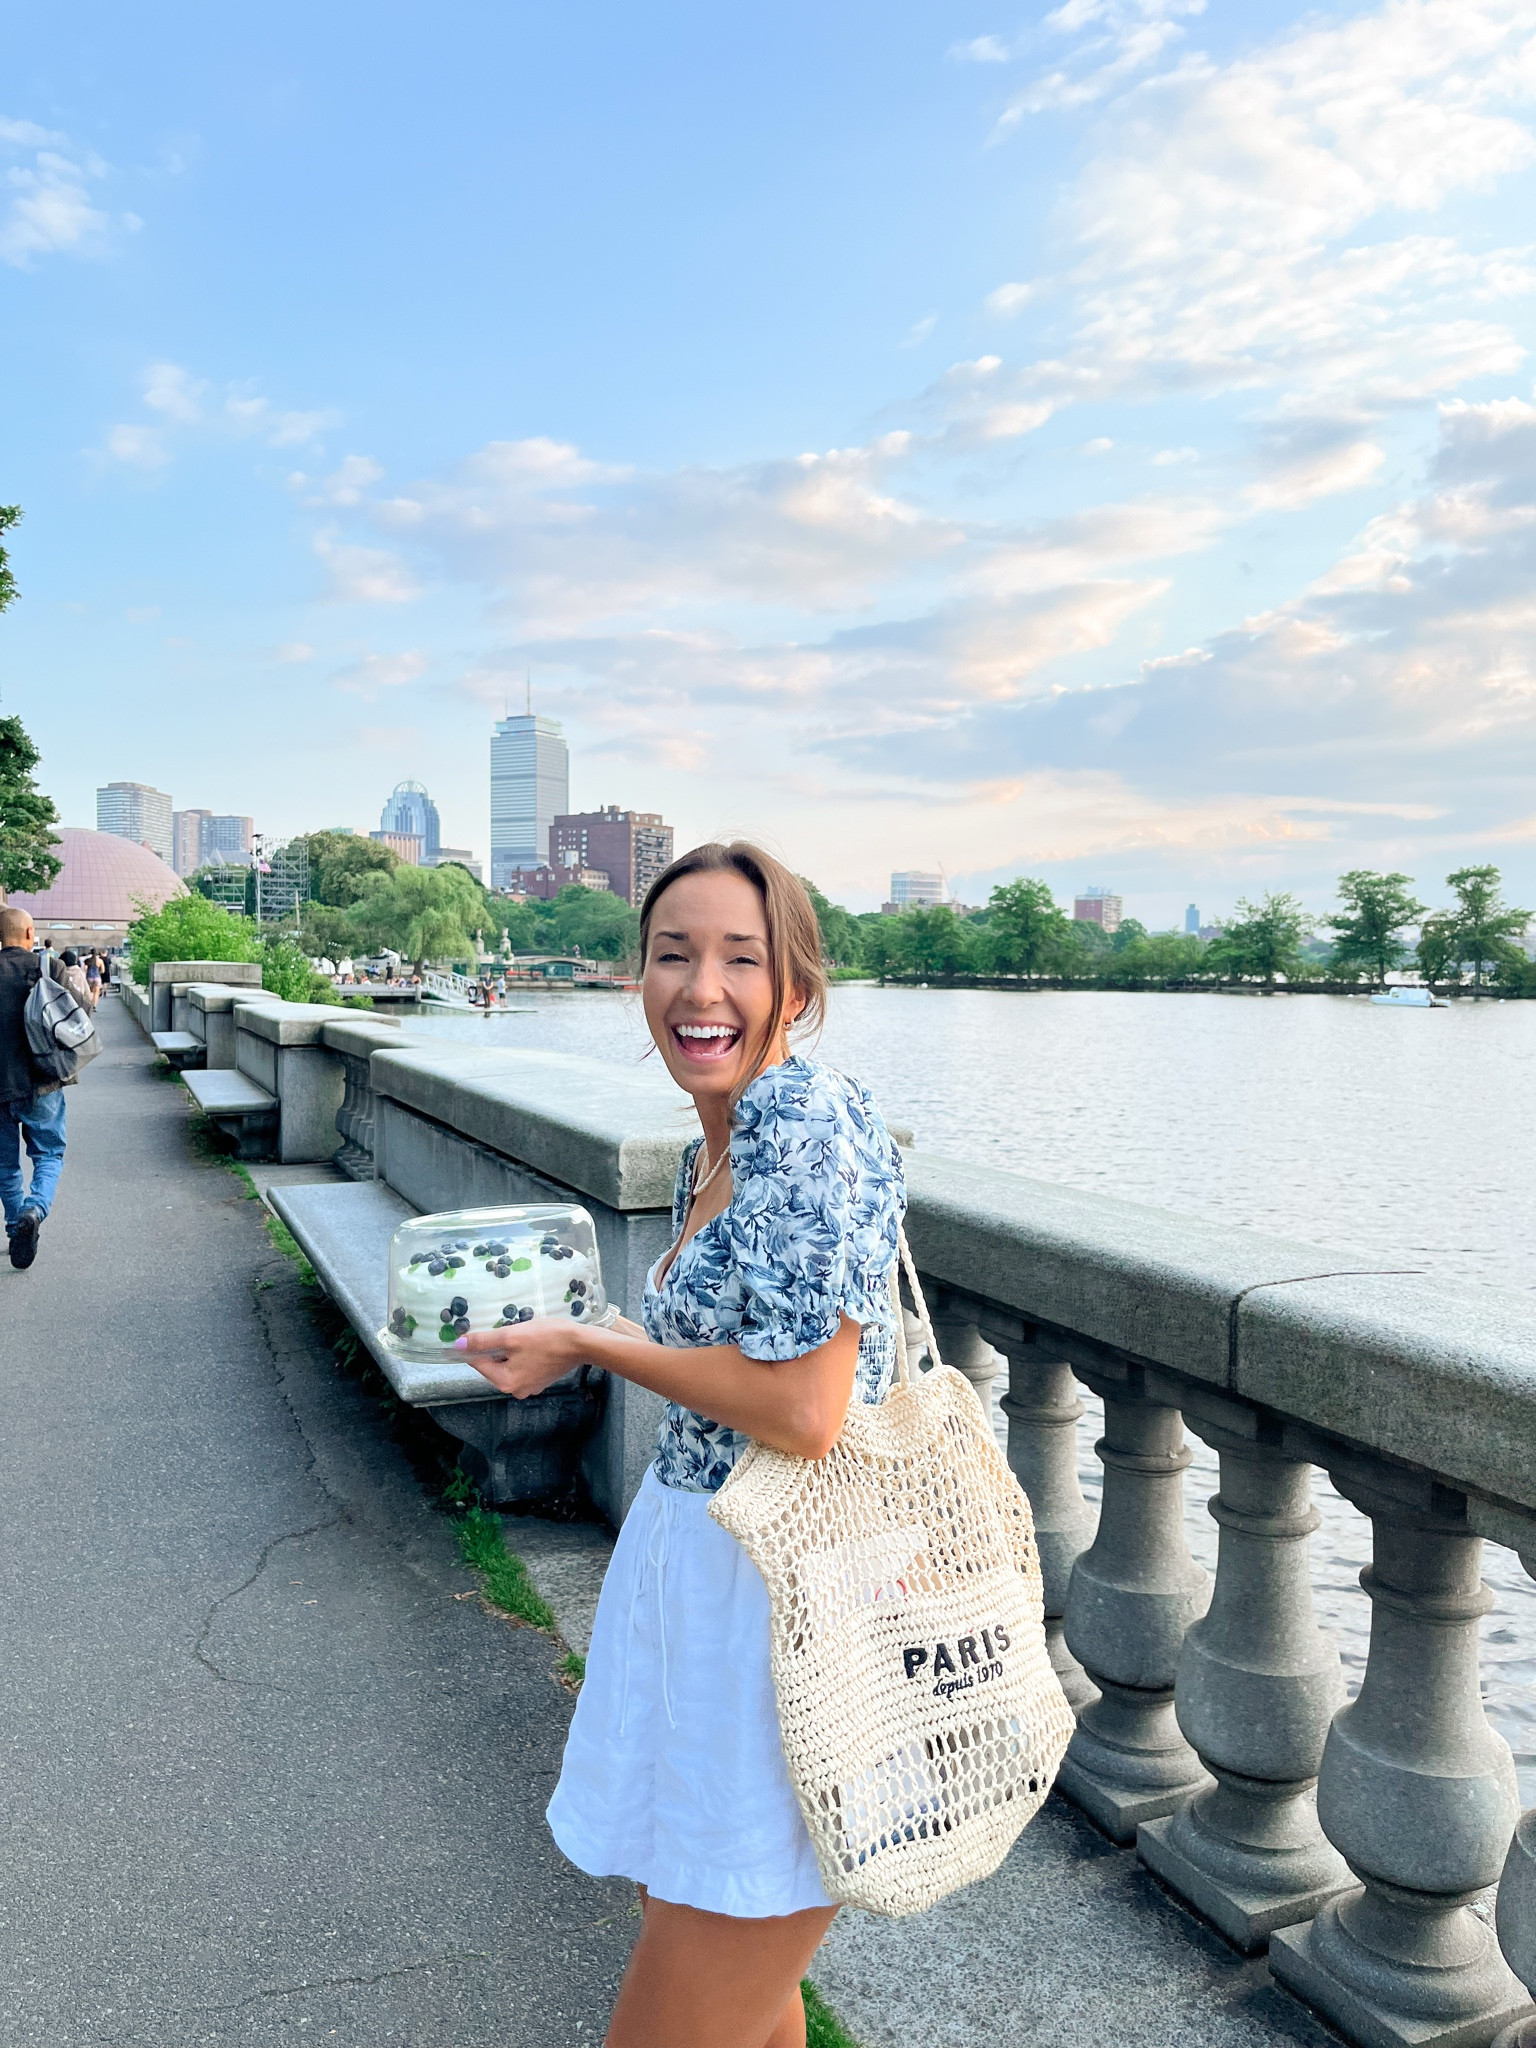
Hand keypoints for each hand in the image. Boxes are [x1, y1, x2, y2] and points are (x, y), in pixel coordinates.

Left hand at [457, 1319, 583, 1398]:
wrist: (581, 1343)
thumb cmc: (546, 1338)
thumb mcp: (511, 1336)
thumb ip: (483, 1341)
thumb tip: (458, 1345)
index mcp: (505, 1382)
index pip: (478, 1363)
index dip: (475, 1346)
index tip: (479, 1331)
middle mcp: (516, 1390)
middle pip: (494, 1365)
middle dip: (497, 1347)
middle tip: (509, 1330)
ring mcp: (530, 1387)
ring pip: (508, 1364)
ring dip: (510, 1350)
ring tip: (523, 1335)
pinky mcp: (541, 1379)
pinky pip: (522, 1366)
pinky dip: (522, 1354)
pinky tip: (533, 1342)